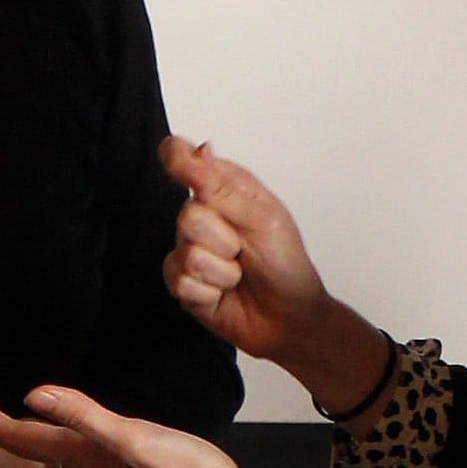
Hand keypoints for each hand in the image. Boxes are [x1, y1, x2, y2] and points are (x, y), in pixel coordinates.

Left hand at [0, 385, 252, 467]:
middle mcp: (76, 465)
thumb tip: (32, 395)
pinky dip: (43, 453)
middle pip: (14, 446)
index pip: (10, 434)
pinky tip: (50, 457)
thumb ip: (80, 415)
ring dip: (6, 444)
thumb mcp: (128, 435)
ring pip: (34, 458)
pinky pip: (61, 463)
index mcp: (74, 451)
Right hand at [159, 139, 388, 411]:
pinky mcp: (182, 283)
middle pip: (187, 215)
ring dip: (222, 270)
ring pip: (186, 252)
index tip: (179, 162)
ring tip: (239, 274)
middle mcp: (202, 215)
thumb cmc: (285, 264)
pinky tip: (223, 293)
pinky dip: (211, 291)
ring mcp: (188, 249)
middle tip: (244, 250)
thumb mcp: (262, 218)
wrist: (289, 318)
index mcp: (223, 188)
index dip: (177, 160)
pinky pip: (180, 281)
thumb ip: (221, 186)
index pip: (182, 160)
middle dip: (224, 239)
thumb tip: (195, 149)